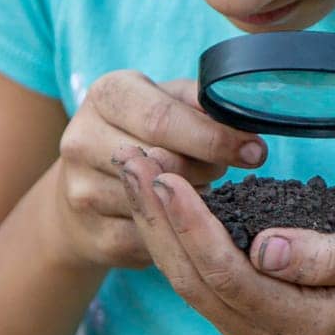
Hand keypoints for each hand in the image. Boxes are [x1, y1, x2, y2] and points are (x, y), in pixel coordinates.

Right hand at [50, 71, 267, 271]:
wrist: (87, 183)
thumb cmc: (142, 131)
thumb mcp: (166, 100)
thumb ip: (200, 102)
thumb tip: (241, 117)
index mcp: (106, 94)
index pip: (161, 119)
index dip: (213, 138)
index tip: (254, 151)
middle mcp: (81, 139)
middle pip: (162, 163)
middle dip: (207, 169)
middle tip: (223, 171)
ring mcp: (81, 190)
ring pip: (157, 204)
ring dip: (192, 203)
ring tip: (198, 191)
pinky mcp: (91, 235)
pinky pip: (151, 240)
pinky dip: (175, 233)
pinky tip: (181, 220)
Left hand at [117, 153, 334, 334]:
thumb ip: (328, 256)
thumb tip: (267, 252)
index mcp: (300, 325)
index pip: (229, 275)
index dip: (193, 228)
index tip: (166, 178)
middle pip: (193, 280)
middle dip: (158, 219)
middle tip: (132, 161)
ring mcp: (243, 331)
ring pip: (181, 280)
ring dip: (152, 224)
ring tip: (132, 168)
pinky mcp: (230, 314)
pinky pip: (188, 276)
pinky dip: (166, 233)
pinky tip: (151, 195)